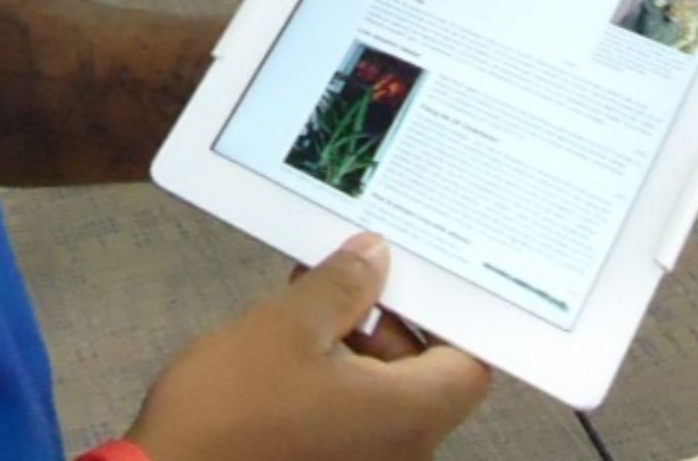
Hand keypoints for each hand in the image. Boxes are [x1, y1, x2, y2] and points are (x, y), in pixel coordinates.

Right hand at [124, 233, 490, 460]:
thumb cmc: (229, 406)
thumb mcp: (285, 326)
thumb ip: (341, 287)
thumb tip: (376, 257)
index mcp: (407, 416)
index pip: (468, 365)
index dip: (445, 316)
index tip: (407, 279)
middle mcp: (402, 453)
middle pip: (427, 380)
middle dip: (385, 322)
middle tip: (339, 280)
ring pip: (386, 398)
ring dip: (356, 348)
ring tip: (303, 306)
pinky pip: (356, 421)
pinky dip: (337, 381)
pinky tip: (290, 351)